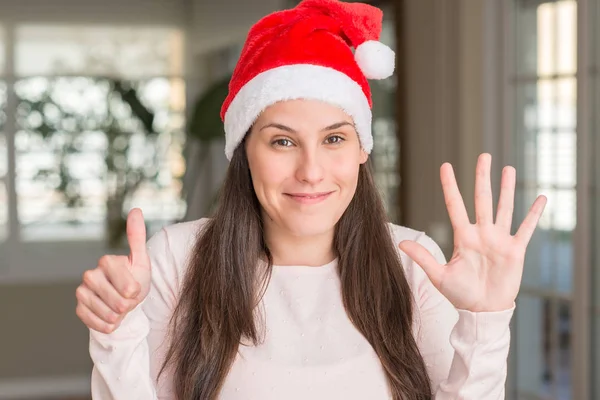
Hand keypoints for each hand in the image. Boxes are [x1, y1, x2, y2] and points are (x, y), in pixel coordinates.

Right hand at [76, 208, 151, 332]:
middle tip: (127, 299)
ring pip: (109, 314)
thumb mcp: (141, 259)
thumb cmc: (135, 277)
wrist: (125, 300)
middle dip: (128, 305)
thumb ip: (137, 236)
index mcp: (106, 261)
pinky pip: (97, 323)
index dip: (136, 292)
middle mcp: (90, 275)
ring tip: (120, 307)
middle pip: (118, 303)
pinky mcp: (79, 308)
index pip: (128, 287)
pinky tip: (112, 317)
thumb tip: (136, 209)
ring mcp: (82, 292)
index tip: (135, 288)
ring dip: (120, 315)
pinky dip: (109, 324)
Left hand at [399, 153, 546, 311]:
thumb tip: (400, 244)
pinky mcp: (515, 251)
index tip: (445, 166)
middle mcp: (482, 233)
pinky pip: (526, 229)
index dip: (450, 185)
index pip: (455, 205)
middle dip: (482, 177)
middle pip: (482, 199)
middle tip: (484, 155)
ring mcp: (499, 240)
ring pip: (504, 208)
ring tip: (508, 169)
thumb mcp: (439, 276)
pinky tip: (541, 198)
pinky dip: (533, 214)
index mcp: (463, 236)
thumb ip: (423, 258)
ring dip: (507, 189)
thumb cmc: (460, 294)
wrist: (482, 311)